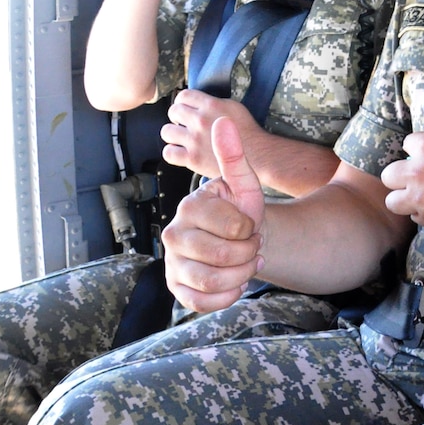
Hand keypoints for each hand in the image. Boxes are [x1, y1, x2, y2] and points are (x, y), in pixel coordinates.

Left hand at [162, 89, 260, 180]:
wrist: (258, 156)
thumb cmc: (249, 133)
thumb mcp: (235, 107)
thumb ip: (214, 103)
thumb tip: (198, 103)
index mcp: (212, 105)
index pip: (184, 96)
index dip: (183, 102)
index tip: (188, 109)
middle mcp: (201, 121)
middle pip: (173, 111)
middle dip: (177, 116)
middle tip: (185, 124)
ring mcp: (194, 140)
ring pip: (166, 131)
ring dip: (173, 134)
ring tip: (183, 138)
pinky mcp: (192, 159)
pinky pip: (168, 152)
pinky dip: (173, 152)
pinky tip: (181, 152)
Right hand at [162, 117, 265, 312]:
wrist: (240, 240)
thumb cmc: (242, 210)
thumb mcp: (245, 183)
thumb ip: (234, 155)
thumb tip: (223, 121)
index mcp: (189, 206)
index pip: (234, 226)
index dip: (252, 229)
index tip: (250, 224)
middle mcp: (172, 234)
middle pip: (223, 256)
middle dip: (249, 253)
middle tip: (251, 246)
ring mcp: (172, 263)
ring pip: (212, 281)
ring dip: (241, 275)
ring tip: (246, 263)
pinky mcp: (176, 288)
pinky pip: (201, 303)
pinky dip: (226, 297)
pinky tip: (235, 281)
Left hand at [380, 103, 423, 229]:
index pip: (407, 144)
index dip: (418, 147)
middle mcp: (418, 173)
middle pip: (389, 175)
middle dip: (400, 173)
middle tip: (418, 174)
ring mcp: (423, 199)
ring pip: (393, 201)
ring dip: (403, 196)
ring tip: (419, 193)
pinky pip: (414, 217)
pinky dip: (422, 211)